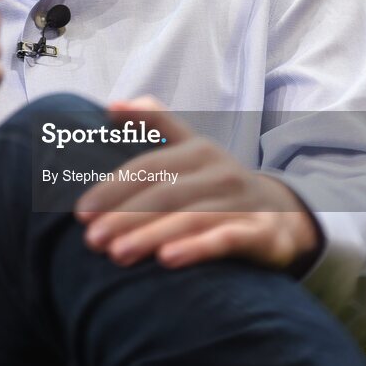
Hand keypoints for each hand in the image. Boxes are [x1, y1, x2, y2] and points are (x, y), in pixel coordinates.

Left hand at [74, 97, 321, 272]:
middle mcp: (219, 170)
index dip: (113, 188)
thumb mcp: (192, 147)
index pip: (149, 166)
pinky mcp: (260, 231)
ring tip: (118, 254)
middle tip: (92, 241)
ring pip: (189, 217)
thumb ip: (156, 121)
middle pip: (165, 194)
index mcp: (198, 149)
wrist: (283, 214)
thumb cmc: (219, 183)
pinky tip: (167, 260)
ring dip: (150, 235)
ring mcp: (241, 201)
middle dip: (124, 216)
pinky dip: (196, 248)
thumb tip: (113, 105)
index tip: (82, 213)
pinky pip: (225, 239)